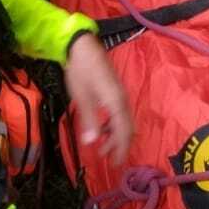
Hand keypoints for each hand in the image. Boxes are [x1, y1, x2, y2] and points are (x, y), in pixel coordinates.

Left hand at [64, 33, 132, 163]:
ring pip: (124, 120)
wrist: (82, 45)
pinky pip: (119, 112)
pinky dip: (113, 124)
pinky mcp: (114, 90)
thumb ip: (89, 119)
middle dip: (119, 145)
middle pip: (127, 127)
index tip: (116, 164)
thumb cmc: (81, 70)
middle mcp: (122, 99)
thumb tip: (92, 143)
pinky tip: (102, 128)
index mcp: (116, 102)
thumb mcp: (82, 96)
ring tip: (102, 147)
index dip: (121, 149)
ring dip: (115, 135)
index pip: (124, 131)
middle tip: (109, 159)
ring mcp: (119, 94)